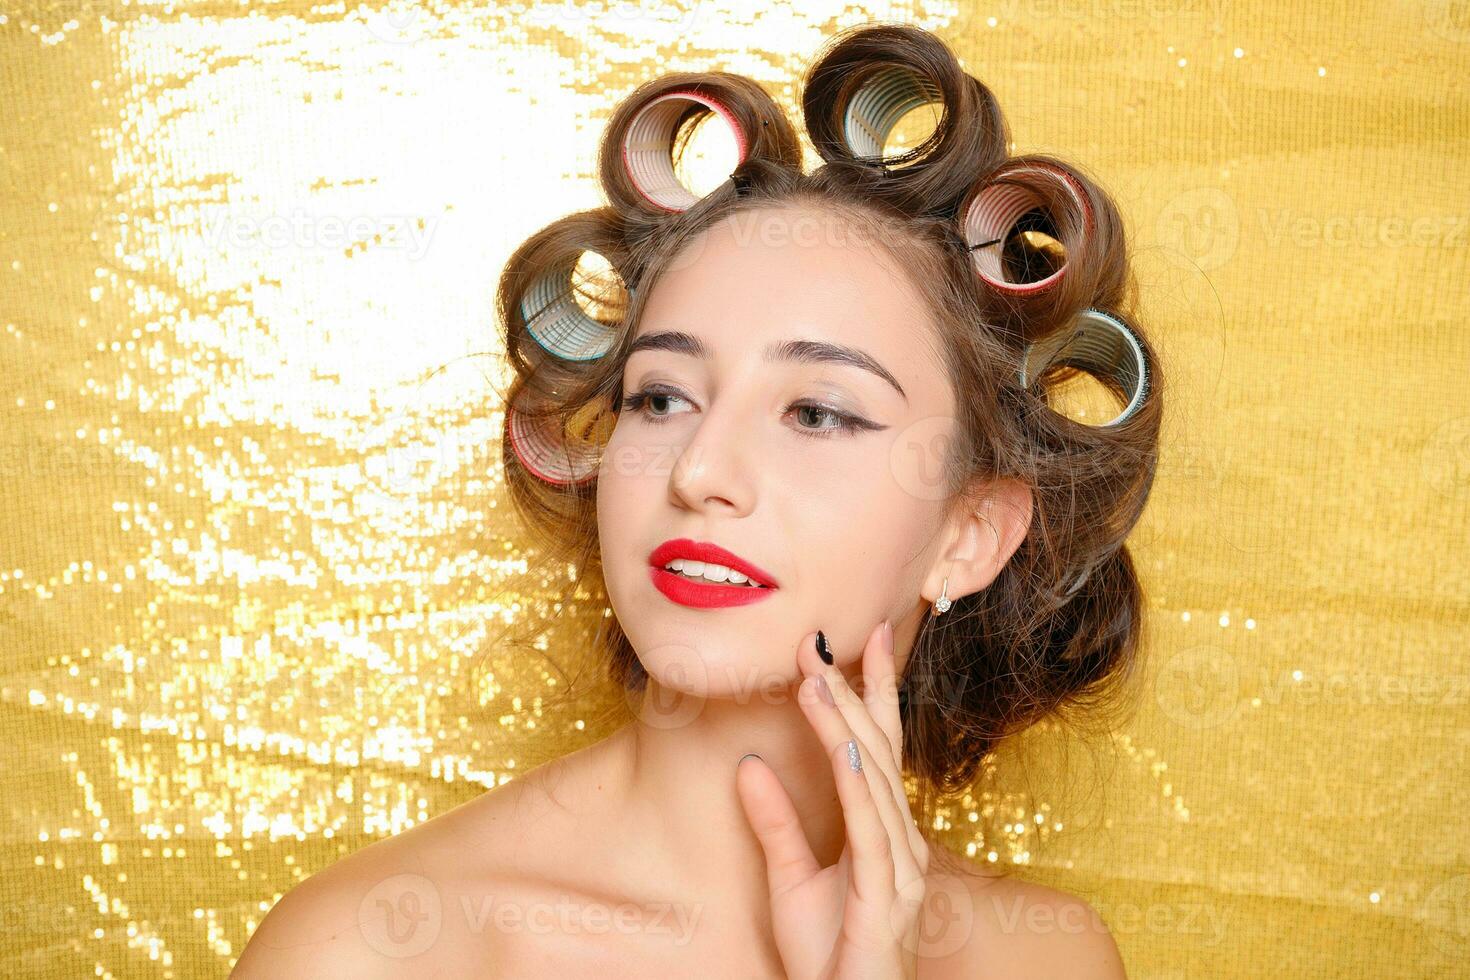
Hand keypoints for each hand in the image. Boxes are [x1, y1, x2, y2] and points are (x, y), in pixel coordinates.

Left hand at [735, 620, 929, 978]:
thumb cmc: (829, 959)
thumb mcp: (790, 879)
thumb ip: (775, 823)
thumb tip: (748, 765)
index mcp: (883, 833)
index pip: (879, 747)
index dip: (875, 690)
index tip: (865, 636)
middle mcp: (900, 841)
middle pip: (876, 750)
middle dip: (851, 690)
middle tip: (820, 638)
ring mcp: (900, 866)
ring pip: (871, 777)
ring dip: (843, 723)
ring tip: (815, 677)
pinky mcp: (887, 894)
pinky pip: (870, 828)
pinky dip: (857, 782)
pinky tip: (843, 745)